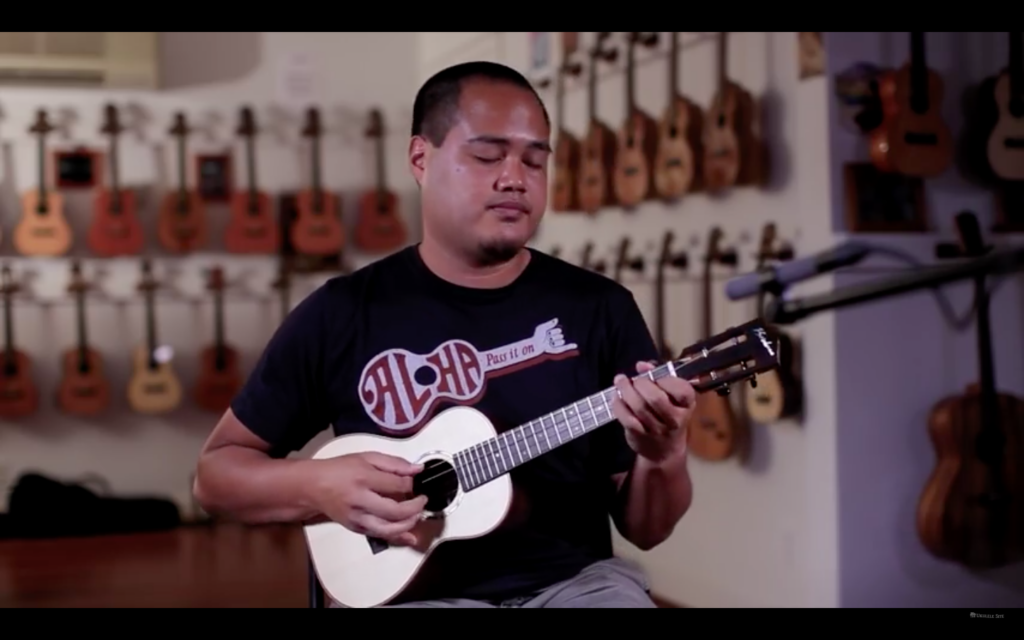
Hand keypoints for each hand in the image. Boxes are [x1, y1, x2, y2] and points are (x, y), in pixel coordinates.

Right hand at [312, 452, 427, 545]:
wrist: (313, 486)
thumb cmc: (341, 469)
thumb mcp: (367, 457)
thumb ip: (394, 463)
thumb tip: (418, 469)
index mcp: (364, 478)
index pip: (396, 485)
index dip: (413, 485)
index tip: (419, 483)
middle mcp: (360, 500)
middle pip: (394, 511)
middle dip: (415, 508)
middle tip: (423, 501)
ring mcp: (357, 518)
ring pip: (388, 528)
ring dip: (408, 524)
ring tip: (418, 516)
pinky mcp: (355, 528)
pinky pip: (380, 536)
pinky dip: (398, 538)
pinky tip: (411, 538)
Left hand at [532, 318, 577, 354]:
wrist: (535, 344)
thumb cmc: (537, 336)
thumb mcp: (542, 327)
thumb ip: (550, 323)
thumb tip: (557, 319)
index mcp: (552, 331)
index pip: (558, 329)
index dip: (553, 331)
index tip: (547, 333)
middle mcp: (555, 337)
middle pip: (560, 334)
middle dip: (554, 336)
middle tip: (547, 338)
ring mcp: (557, 343)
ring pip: (561, 340)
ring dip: (555, 341)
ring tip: (548, 343)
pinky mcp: (557, 349)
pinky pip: (565, 347)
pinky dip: (570, 346)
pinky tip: (575, 345)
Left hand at [611, 361, 695, 463]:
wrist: (664, 450)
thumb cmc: (668, 414)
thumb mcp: (672, 395)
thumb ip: (659, 376)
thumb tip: (641, 365)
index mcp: (687, 404)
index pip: (681, 388)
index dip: (664, 378)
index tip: (652, 374)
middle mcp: (676, 418)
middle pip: (656, 398)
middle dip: (640, 384)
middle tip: (633, 379)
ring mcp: (658, 429)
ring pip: (639, 407)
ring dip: (626, 391)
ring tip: (620, 381)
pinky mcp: (641, 436)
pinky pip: (627, 418)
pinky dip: (618, 405)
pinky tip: (616, 397)